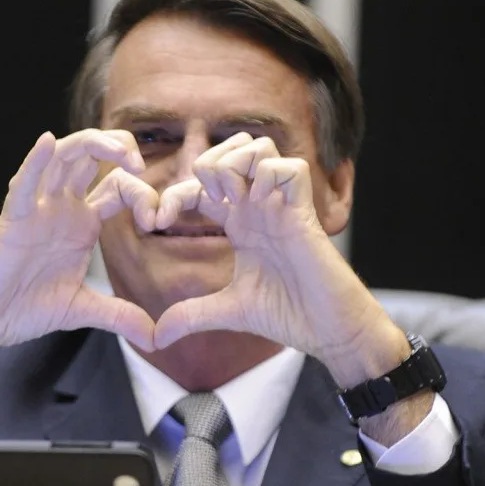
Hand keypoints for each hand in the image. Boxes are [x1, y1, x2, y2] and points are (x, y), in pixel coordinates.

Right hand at [0, 129, 157, 406]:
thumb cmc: (23, 310)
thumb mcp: (82, 310)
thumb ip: (119, 316)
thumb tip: (154, 336)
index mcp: (82, 223)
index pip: (118, 188)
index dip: (142, 195)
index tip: (156, 221)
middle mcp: (62, 209)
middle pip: (91, 158)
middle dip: (119, 149)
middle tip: (141, 166)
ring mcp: (37, 212)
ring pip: (61, 159)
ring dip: (91, 145)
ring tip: (119, 151)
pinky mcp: (12, 223)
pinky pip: (23, 186)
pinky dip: (35, 163)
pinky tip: (47, 142)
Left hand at [153, 132, 396, 365]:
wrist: (329, 332)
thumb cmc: (288, 315)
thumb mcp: (228, 310)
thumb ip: (191, 315)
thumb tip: (156, 338)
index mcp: (239, 222)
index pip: (200, 185)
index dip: (173, 195)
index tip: (155, 221)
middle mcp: (258, 207)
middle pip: (230, 150)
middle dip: (206, 165)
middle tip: (204, 200)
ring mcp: (281, 206)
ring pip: (259, 148)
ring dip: (235, 164)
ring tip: (232, 198)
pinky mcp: (305, 212)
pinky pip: (289, 168)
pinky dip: (269, 176)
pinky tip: (260, 204)